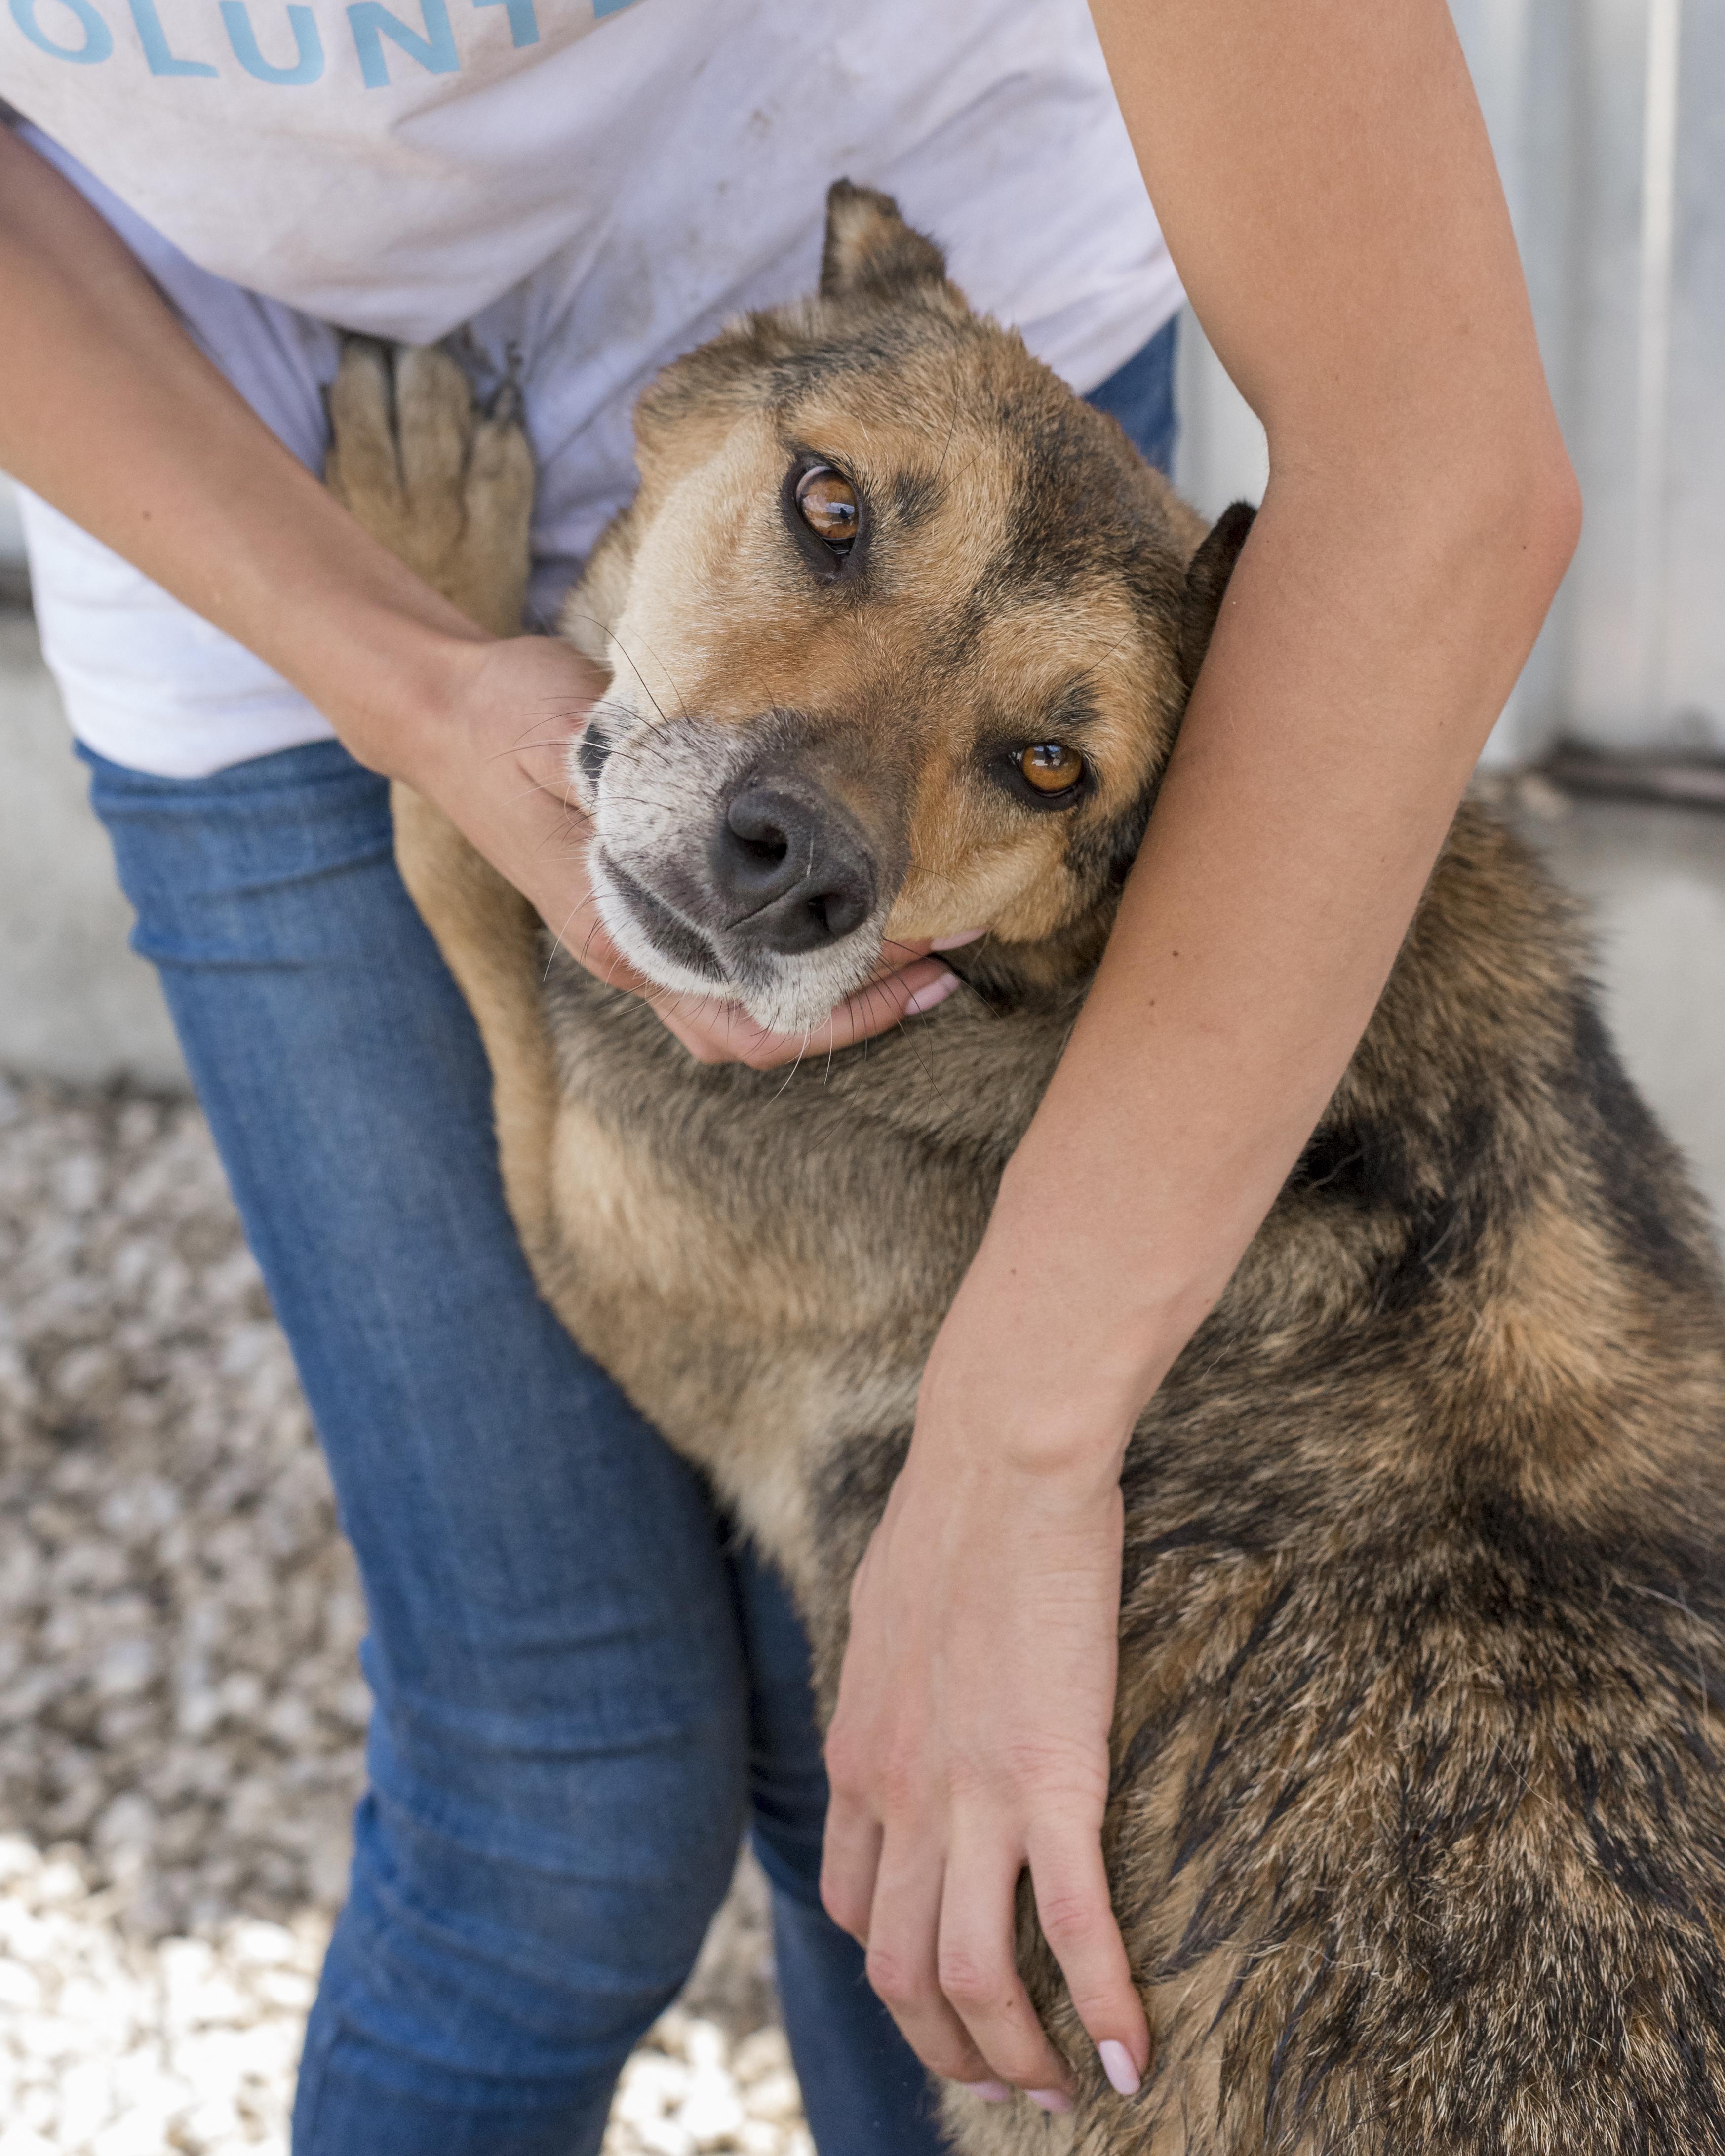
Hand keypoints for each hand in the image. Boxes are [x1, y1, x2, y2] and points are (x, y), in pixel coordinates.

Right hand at [403, 634, 960, 1069]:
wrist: (451, 713)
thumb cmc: (511, 726)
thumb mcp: (573, 747)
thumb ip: (641, 798)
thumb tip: (723, 836)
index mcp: (623, 937)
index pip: (753, 1019)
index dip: (846, 1009)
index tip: (924, 961)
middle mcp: (639, 956)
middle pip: (766, 1032)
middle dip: (862, 1010)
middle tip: (948, 964)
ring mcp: (647, 936)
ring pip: (756, 1003)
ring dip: (839, 987)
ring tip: (923, 946)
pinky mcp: (656, 902)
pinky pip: (743, 957)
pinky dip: (803, 949)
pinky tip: (855, 910)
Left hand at [820, 1273, 1152, 2110]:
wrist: (1000, 1459)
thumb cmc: (953, 1509)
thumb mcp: (884, 1607)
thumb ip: (889, 1668)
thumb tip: (902, 1676)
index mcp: (859, 1751)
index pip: (849, 1902)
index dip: (889, 1969)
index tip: (935, 1996)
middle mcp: (899, 1794)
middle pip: (897, 1969)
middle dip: (945, 2046)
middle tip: (1000, 2083)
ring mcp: (970, 1795)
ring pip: (972, 1977)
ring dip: (1015, 2056)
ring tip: (1065, 2095)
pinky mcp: (1052, 1779)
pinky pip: (1073, 1931)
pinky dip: (1102, 2010)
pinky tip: (1137, 2058)